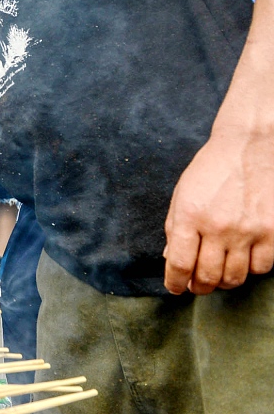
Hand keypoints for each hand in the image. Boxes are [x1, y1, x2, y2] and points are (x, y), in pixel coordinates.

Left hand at [164, 130, 273, 293]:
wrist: (248, 147)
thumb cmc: (210, 170)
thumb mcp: (182, 194)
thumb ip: (175, 228)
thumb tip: (171, 259)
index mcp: (188, 216)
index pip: (178, 263)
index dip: (175, 282)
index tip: (175, 288)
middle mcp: (216, 227)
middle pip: (207, 277)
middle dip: (198, 287)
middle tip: (196, 285)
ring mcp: (246, 231)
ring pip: (234, 277)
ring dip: (223, 282)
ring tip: (218, 275)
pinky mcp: (270, 232)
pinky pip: (261, 267)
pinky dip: (250, 270)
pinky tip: (243, 260)